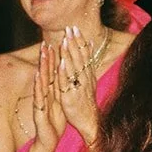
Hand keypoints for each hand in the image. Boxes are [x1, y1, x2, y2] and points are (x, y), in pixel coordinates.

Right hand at [30, 42, 66, 151]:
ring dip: (43, 67)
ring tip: (43, 53)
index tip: (56, 44)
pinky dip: (40, 85)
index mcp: (52, 93)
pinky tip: (39, 75)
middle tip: (47, 42)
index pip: (53, 74)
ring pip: (42, 82)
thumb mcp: (59, 104)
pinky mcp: (39, 112)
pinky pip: (40, 97)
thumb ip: (60, 91)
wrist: (47, 142)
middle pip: (47, 75)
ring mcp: (41, 102)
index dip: (54, 59)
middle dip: (47, 58)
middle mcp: (45, 95)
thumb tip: (64, 79)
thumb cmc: (53, 123)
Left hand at [56, 25, 100, 143]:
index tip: (75, 28)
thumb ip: (87, 64)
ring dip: (69, 54)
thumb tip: (89, 45)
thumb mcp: (89, 81)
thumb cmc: (86, 102)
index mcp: (88, 75)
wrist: (90, 123)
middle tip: (69, 28)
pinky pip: (67, 83)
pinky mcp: (70, 97)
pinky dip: (64, 72)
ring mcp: (78, 87)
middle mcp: (84, 79)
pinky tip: (61, 63)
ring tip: (65, 40)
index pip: (84, 55)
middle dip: (74, 43)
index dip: (80, 41)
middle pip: (79, 58)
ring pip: (73, 68)